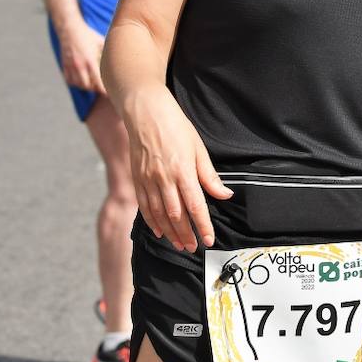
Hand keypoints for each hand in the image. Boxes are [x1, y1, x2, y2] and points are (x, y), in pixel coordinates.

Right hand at [58, 23, 106, 94]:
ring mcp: (70, 66)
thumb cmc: (89, 35)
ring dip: (86, 86)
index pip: (98, 82)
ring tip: (93, 84)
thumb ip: (109, 53)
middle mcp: (79, 66)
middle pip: (88, 86)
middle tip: (103, 88)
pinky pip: (69, 80)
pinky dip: (75, 82)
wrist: (69, 28)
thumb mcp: (101, 42)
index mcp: (90, 61)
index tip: (111, 93)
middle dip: (95, 88)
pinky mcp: (64, 65)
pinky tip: (82, 80)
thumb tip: (122, 60)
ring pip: (78, 84)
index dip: (104, 90)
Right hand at [126, 87, 233, 251]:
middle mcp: (163, 179)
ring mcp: (148, 180)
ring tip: (178, 244)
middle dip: (185, 234)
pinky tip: (159, 231)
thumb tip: (225, 195)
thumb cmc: (176, 127)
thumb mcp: (198, 148)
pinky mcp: (137, 179)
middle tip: (193, 248)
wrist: (145, 113)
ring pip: (159, 214)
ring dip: (169, 232)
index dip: (202, 225)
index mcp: (183, 171)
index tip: (208, 240)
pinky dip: (152, 221)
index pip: (195, 205)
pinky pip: (144, 206)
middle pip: (176, 215)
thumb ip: (209, 175)